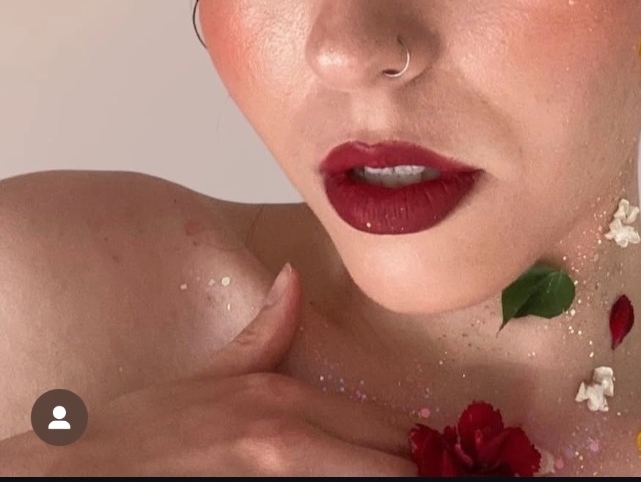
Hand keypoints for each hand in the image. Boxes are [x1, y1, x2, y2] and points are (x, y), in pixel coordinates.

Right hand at [47, 264, 416, 476]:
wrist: (87, 474)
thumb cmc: (142, 435)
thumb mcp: (210, 375)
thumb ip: (265, 332)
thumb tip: (292, 278)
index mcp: (284, 402)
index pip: (387, 425)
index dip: (426, 446)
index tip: (452, 454)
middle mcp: (291, 443)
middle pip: (393, 463)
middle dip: (425, 472)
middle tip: (455, 475)